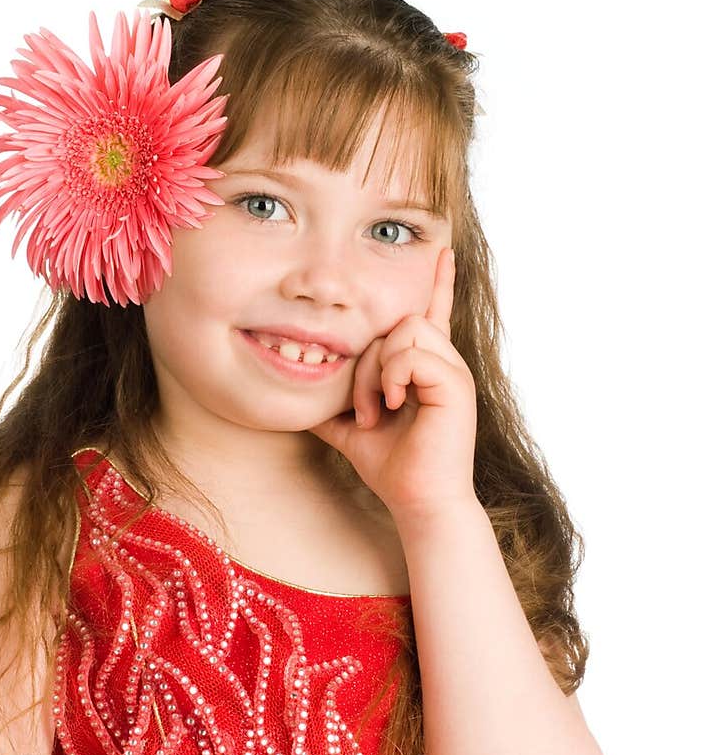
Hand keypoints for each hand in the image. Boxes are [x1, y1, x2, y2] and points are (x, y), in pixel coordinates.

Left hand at [307, 247, 478, 522]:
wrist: (418, 502)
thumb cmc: (392, 468)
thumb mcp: (351, 429)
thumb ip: (333, 405)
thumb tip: (299, 397)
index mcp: (425, 368)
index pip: (432, 314)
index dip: (438, 284)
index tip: (441, 252)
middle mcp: (444, 363)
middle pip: (398, 321)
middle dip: (366, 360)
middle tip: (364, 408)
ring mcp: (453, 371)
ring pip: (404, 330)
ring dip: (376, 370)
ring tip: (377, 410)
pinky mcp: (456, 384)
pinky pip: (413, 354)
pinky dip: (392, 377)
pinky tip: (392, 405)